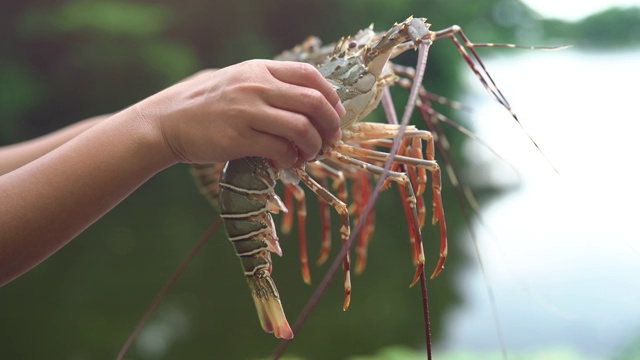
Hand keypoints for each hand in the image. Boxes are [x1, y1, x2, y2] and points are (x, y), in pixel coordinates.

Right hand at [137, 60, 344, 167]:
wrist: (169, 122)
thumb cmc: (209, 104)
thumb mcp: (239, 81)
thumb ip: (271, 85)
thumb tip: (313, 102)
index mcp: (260, 69)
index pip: (310, 75)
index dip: (331, 96)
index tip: (335, 114)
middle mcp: (256, 86)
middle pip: (313, 102)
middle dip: (330, 125)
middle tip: (330, 141)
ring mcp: (246, 111)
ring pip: (301, 128)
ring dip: (313, 146)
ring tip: (308, 156)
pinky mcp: (237, 138)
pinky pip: (279, 149)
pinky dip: (290, 159)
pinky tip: (285, 163)